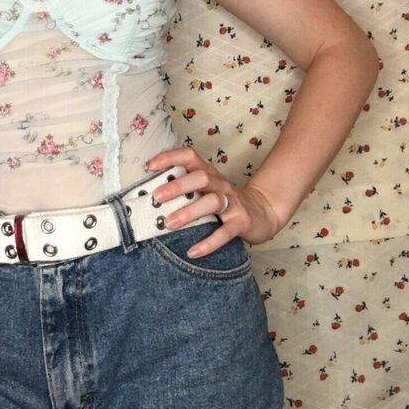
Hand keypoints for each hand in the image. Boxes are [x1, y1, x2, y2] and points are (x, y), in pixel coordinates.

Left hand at [146, 147, 282, 256]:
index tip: (149, 166)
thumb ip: (183, 188)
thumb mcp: (205, 189)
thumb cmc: (223, 201)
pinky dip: (208, 243)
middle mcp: (220, 184)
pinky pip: (225, 232)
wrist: (261, 212)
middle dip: (177, 186)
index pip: (190, 157)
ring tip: (169, 224)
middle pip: (201, 178)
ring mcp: (233, 202)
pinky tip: (192, 252)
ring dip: (189, 212)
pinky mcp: (241, 222)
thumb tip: (147, 194)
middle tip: (155, 198)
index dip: (170, 157)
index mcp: (208, 173)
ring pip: (213, 202)